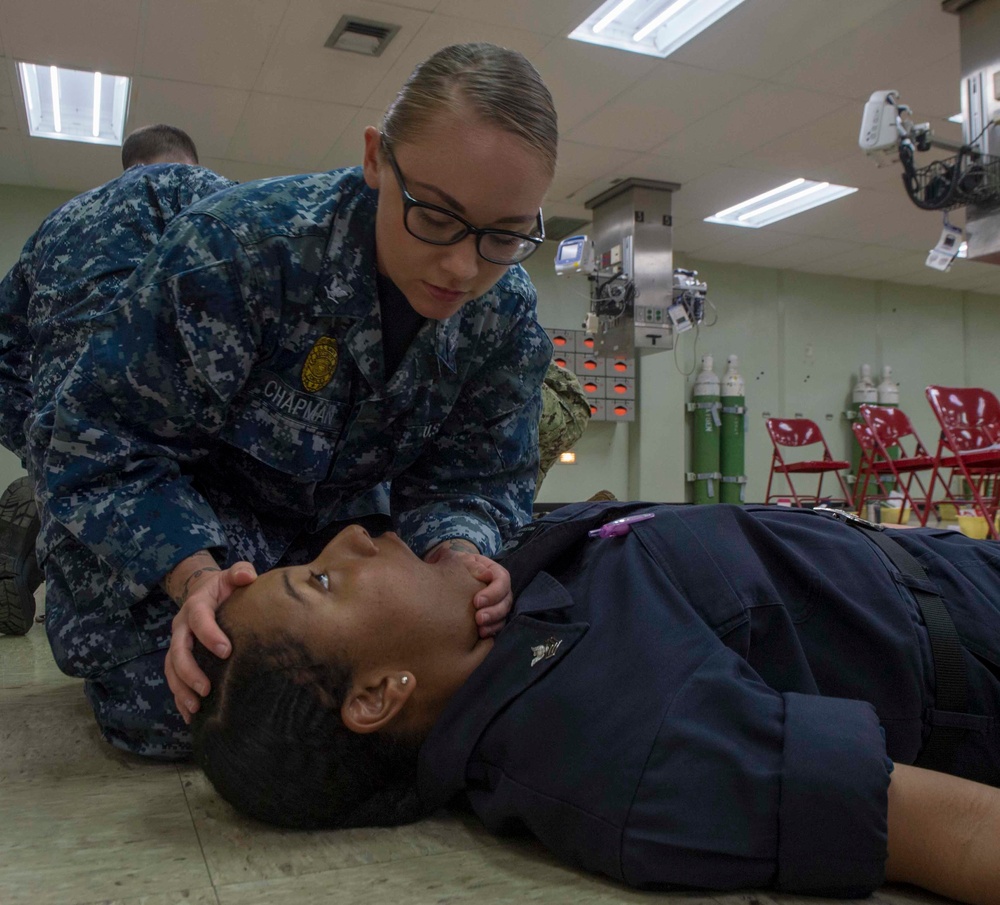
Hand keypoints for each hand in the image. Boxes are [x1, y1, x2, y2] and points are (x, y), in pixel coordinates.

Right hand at [163, 556, 256, 722]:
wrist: (203, 592)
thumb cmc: (224, 587)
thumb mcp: (231, 575)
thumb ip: (240, 572)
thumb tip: (248, 575)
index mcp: (196, 605)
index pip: (199, 619)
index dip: (209, 635)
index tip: (227, 651)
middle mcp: (181, 627)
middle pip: (178, 651)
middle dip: (190, 671)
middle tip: (206, 688)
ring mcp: (177, 644)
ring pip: (171, 669)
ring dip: (181, 689)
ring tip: (196, 706)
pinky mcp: (178, 659)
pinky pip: (173, 680)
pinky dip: (179, 698)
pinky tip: (190, 716)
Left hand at [425, 539, 511, 637]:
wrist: (446, 575)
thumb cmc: (454, 566)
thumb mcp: (460, 561)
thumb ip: (471, 566)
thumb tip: (488, 575)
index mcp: (495, 572)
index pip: (503, 581)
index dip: (493, 593)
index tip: (476, 601)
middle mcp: (500, 589)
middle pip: (506, 601)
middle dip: (494, 612)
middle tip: (478, 619)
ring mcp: (498, 603)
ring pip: (504, 615)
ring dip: (493, 624)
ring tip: (480, 630)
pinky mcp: (493, 617)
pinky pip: (497, 625)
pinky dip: (491, 631)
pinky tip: (480, 635)